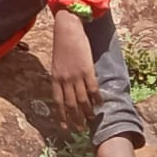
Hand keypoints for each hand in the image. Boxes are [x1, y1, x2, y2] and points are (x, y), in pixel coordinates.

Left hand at [50, 9, 99, 130]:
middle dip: (75, 118)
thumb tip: (67, 90)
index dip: (62, 115)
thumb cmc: (62, 44)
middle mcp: (65, 79)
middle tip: (80, 129)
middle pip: (70, 104)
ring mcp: (76, 75)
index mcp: (55, 78)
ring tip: (91, 119)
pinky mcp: (87, 70)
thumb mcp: (57, 63)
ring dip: (87, 112)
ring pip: (82, 100)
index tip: (65, 127)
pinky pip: (93, 89)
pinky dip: (97, 98)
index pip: (58, 101)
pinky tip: (100, 104)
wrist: (68, 28)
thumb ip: (61, 77)